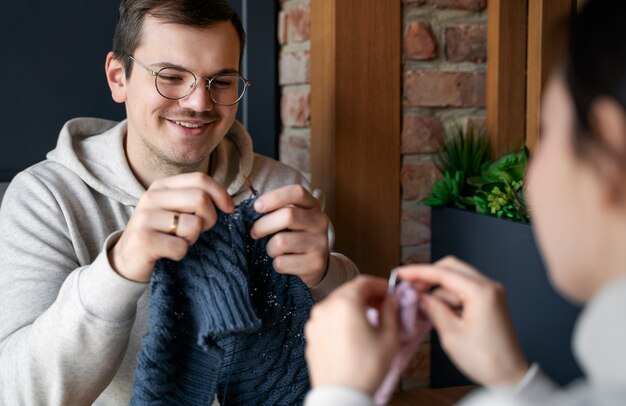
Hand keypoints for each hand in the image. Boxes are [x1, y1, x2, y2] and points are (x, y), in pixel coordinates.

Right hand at [109, 172, 233, 281]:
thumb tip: (228, 203)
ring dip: (193, 239)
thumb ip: (196, 200)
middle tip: (199, 231)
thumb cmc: (161, 234)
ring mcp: (145, 217)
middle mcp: (151, 197)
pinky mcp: (143, 240)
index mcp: (162, 186)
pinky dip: (181, 254)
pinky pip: (181, 247)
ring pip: (193, 225)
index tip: (229, 209)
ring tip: (179, 241)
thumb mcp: (176, 210)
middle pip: (200, 199)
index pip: (200, 179)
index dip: (220, 194)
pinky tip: (168, 253)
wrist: (127, 260)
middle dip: (209, 219)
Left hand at [250, 185, 329, 286]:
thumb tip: (252, 211)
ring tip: (274, 250)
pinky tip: (284, 262)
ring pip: (281, 242)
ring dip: (270, 248)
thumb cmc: (296, 236)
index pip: (297, 192)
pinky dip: (276, 264)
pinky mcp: (315, 264)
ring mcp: (319, 243)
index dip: (274, 197)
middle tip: (255, 232)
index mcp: (313, 206)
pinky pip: (282, 263)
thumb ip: (278, 210)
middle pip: (288, 216)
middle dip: (263, 225)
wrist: (316, 265)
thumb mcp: (293, 219)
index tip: (257, 206)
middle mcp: (319, 222)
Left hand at [305, 276, 399, 394]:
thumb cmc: (365, 369)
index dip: (380, 285)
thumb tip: (390, 301)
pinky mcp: (311, 335)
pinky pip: (328, 319)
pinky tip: (353, 333)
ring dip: (353, 307)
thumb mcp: (389, 338)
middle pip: (348, 291)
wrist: (342, 396)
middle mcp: (325, 308)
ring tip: (369, 320)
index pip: (363, 282)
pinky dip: (341, 319)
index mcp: (344, 303)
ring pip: (337, 305)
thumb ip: (391, 312)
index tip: (390, 292)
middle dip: (367, 295)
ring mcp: (315, 322)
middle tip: (382, 305)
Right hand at [398, 256, 528, 386]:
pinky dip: (450, 298)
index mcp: (481, 292)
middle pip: (451, 268)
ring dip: (439, 291)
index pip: (443, 273)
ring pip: (456, 279)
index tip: (400, 273)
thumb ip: (433, 309)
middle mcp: (488, 286)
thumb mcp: (451, 334)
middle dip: (429, 277)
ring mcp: (491, 293)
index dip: (418, 272)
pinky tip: (440, 312)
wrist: (510, 376)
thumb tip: (419, 296)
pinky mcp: (489, 301)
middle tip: (410, 288)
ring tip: (426, 310)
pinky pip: (464, 291)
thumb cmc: (485, 359)